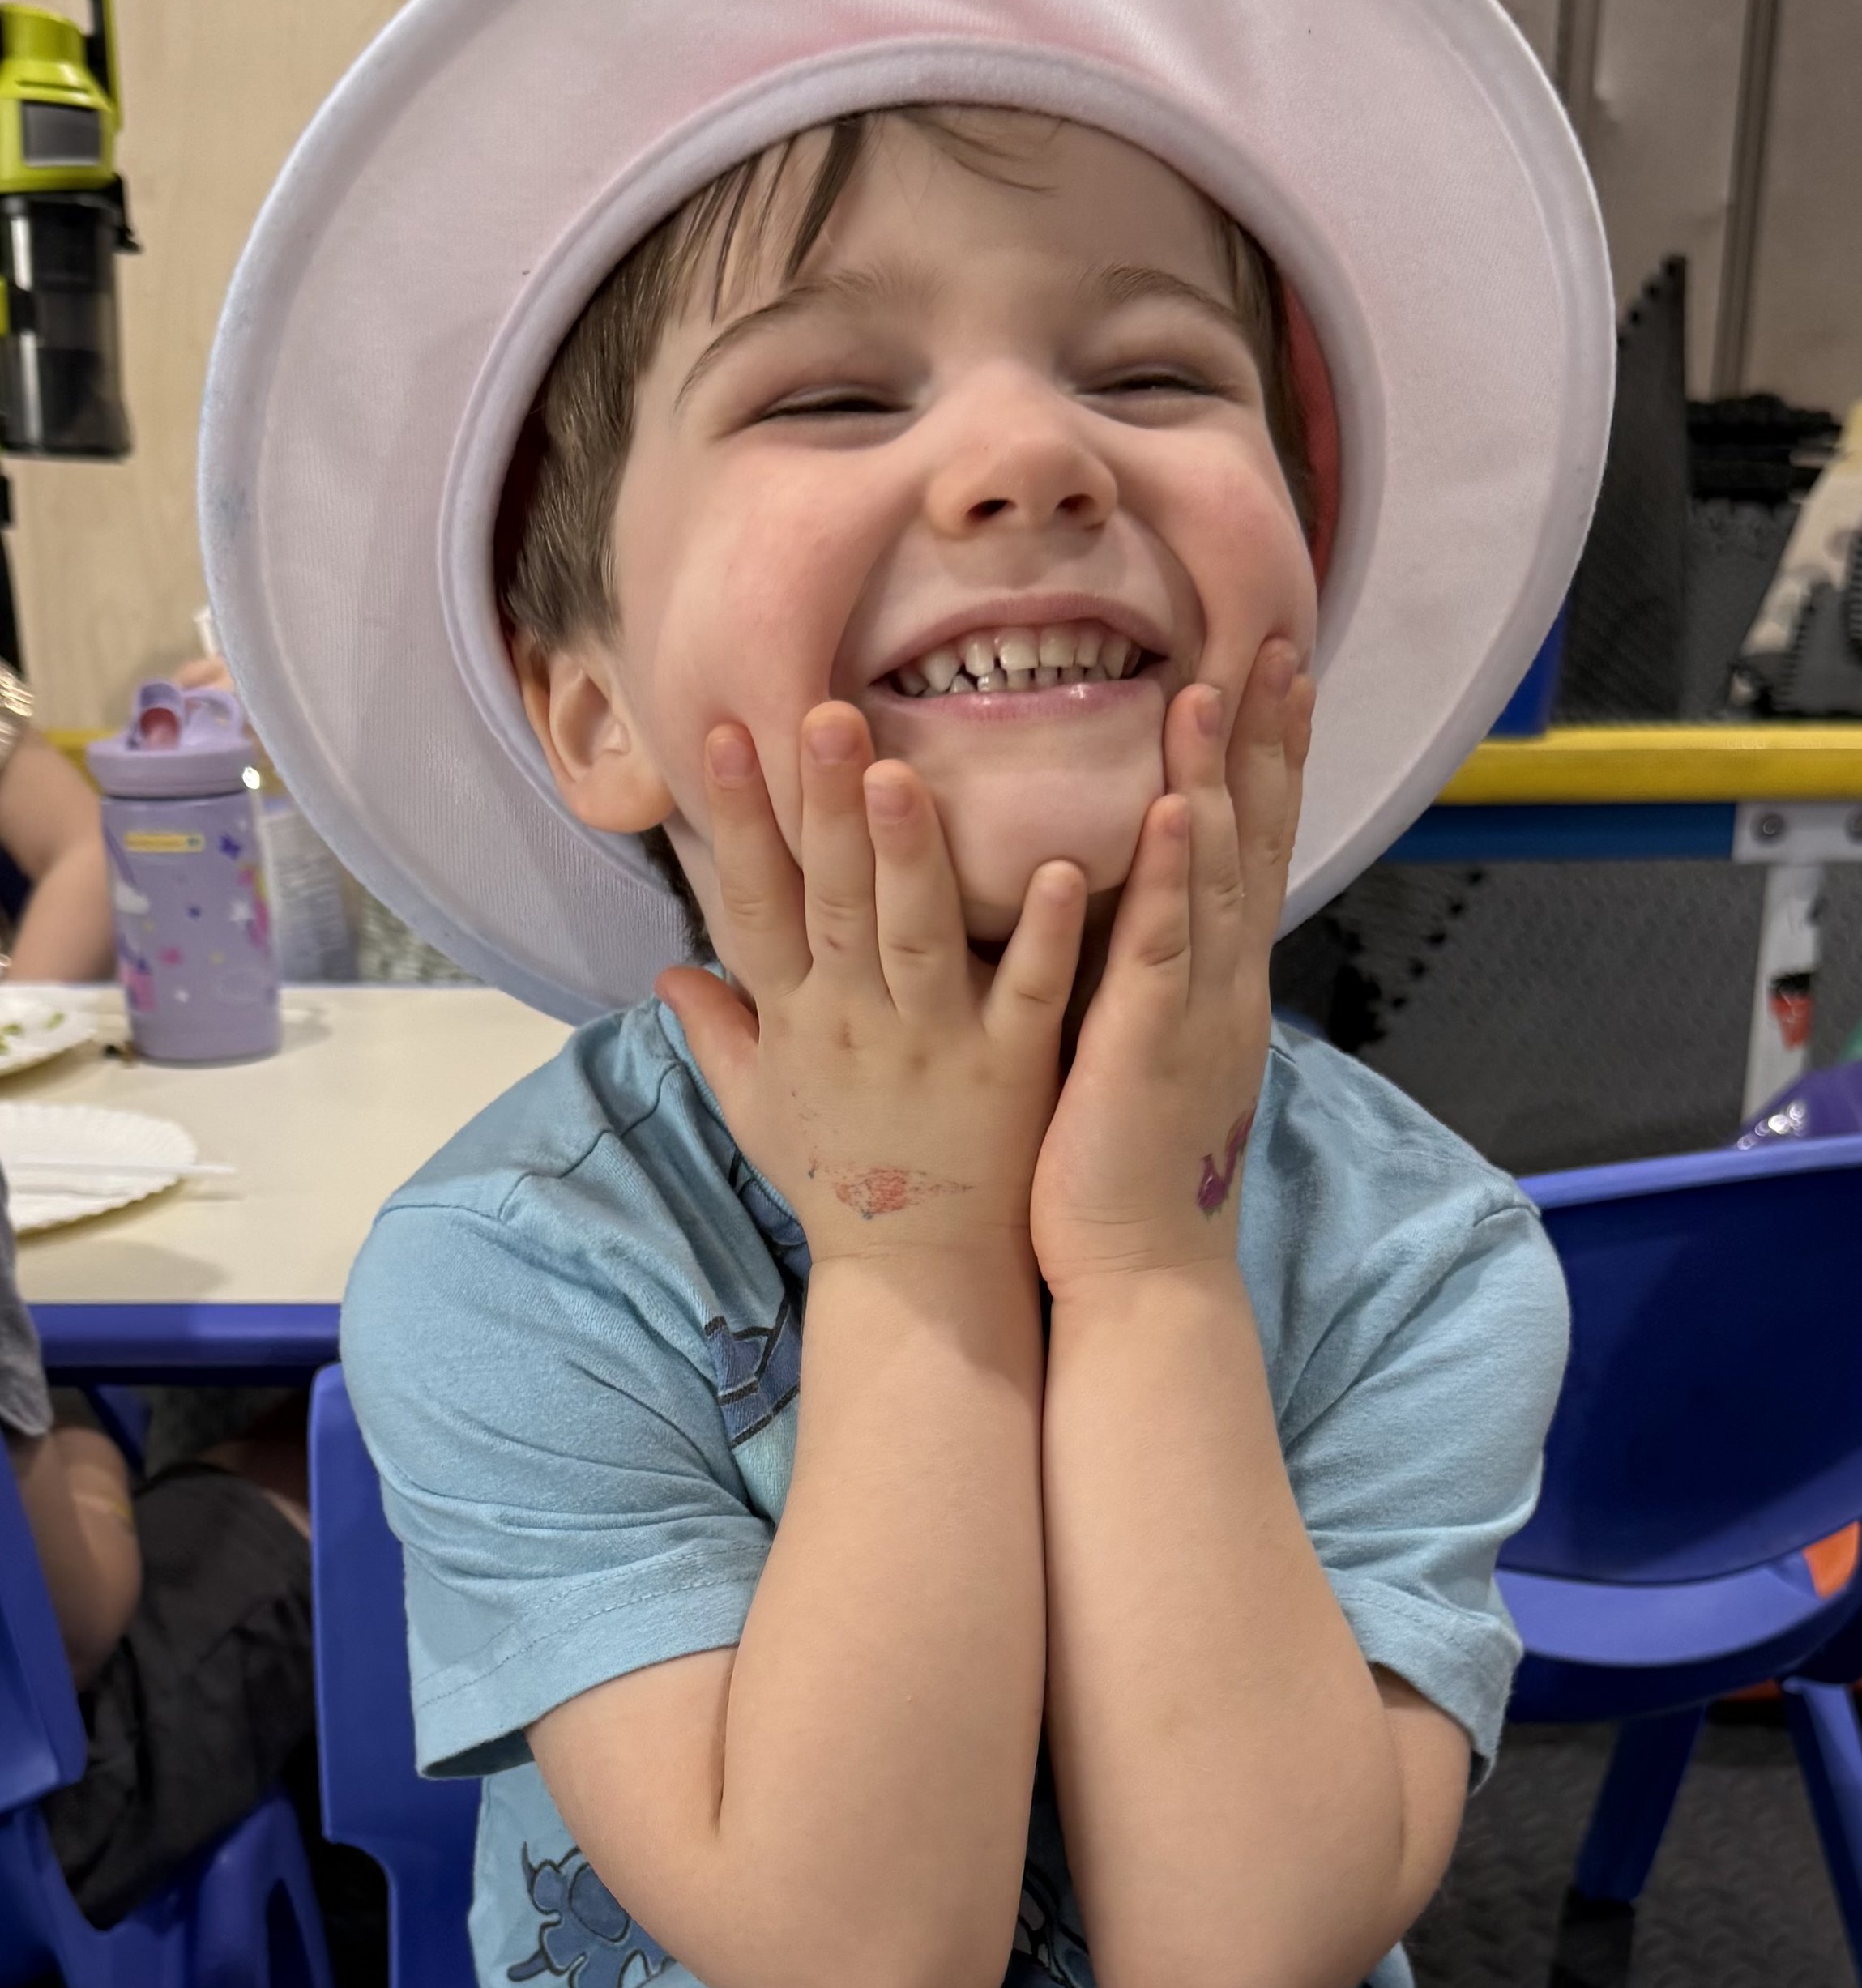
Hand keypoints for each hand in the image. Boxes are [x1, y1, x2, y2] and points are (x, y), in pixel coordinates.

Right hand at [657, 706, 1085, 1268]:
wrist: (918, 1276)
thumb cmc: (842, 1181)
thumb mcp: (759, 1107)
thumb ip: (717, 1029)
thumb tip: (668, 969)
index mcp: (796, 1017)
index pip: (753, 904)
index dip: (737, 821)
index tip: (726, 734)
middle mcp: (857, 1021)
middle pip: (832, 900)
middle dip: (821, 807)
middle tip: (820, 711)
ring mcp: (936, 1043)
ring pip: (919, 935)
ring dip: (911, 855)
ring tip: (904, 772)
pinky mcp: (1012, 1068)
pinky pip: (1031, 993)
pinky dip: (1047, 934)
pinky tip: (1067, 868)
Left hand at [1026, 638, 1313, 1295]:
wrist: (1142, 1273)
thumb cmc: (1121, 1166)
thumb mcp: (1136, 1045)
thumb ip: (1133, 969)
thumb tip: (1112, 896)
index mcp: (1217, 979)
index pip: (1249, 844)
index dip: (1263, 756)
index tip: (1269, 669)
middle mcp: (1223, 982)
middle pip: (1253, 837)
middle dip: (1264, 739)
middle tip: (1275, 642)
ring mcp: (1195, 1013)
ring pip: (1212, 876)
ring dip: (1212, 779)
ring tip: (1208, 689)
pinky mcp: (1148, 1050)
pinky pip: (1163, 949)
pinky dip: (1171, 877)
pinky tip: (1171, 809)